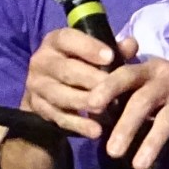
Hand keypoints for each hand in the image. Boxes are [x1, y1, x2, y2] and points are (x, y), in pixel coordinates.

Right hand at [21, 28, 137, 140]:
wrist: (51, 86)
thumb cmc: (82, 61)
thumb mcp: (96, 50)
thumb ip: (115, 48)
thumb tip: (130, 45)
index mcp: (56, 40)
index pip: (68, 39)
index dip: (89, 48)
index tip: (111, 58)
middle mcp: (42, 61)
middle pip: (65, 70)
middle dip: (90, 79)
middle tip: (111, 88)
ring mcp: (37, 86)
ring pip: (60, 95)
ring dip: (83, 103)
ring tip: (104, 109)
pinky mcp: (38, 108)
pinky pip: (59, 118)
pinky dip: (78, 125)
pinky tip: (96, 130)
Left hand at [84, 58, 168, 168]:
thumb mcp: (157, 88)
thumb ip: (130, 96)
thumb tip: (93, 114)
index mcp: (154, 69)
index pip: (127, 73)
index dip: (108, 87)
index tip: (91, 106)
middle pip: (144, 98)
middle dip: (127, 126)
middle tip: (112, 152)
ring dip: (153, 142)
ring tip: (140, 167)